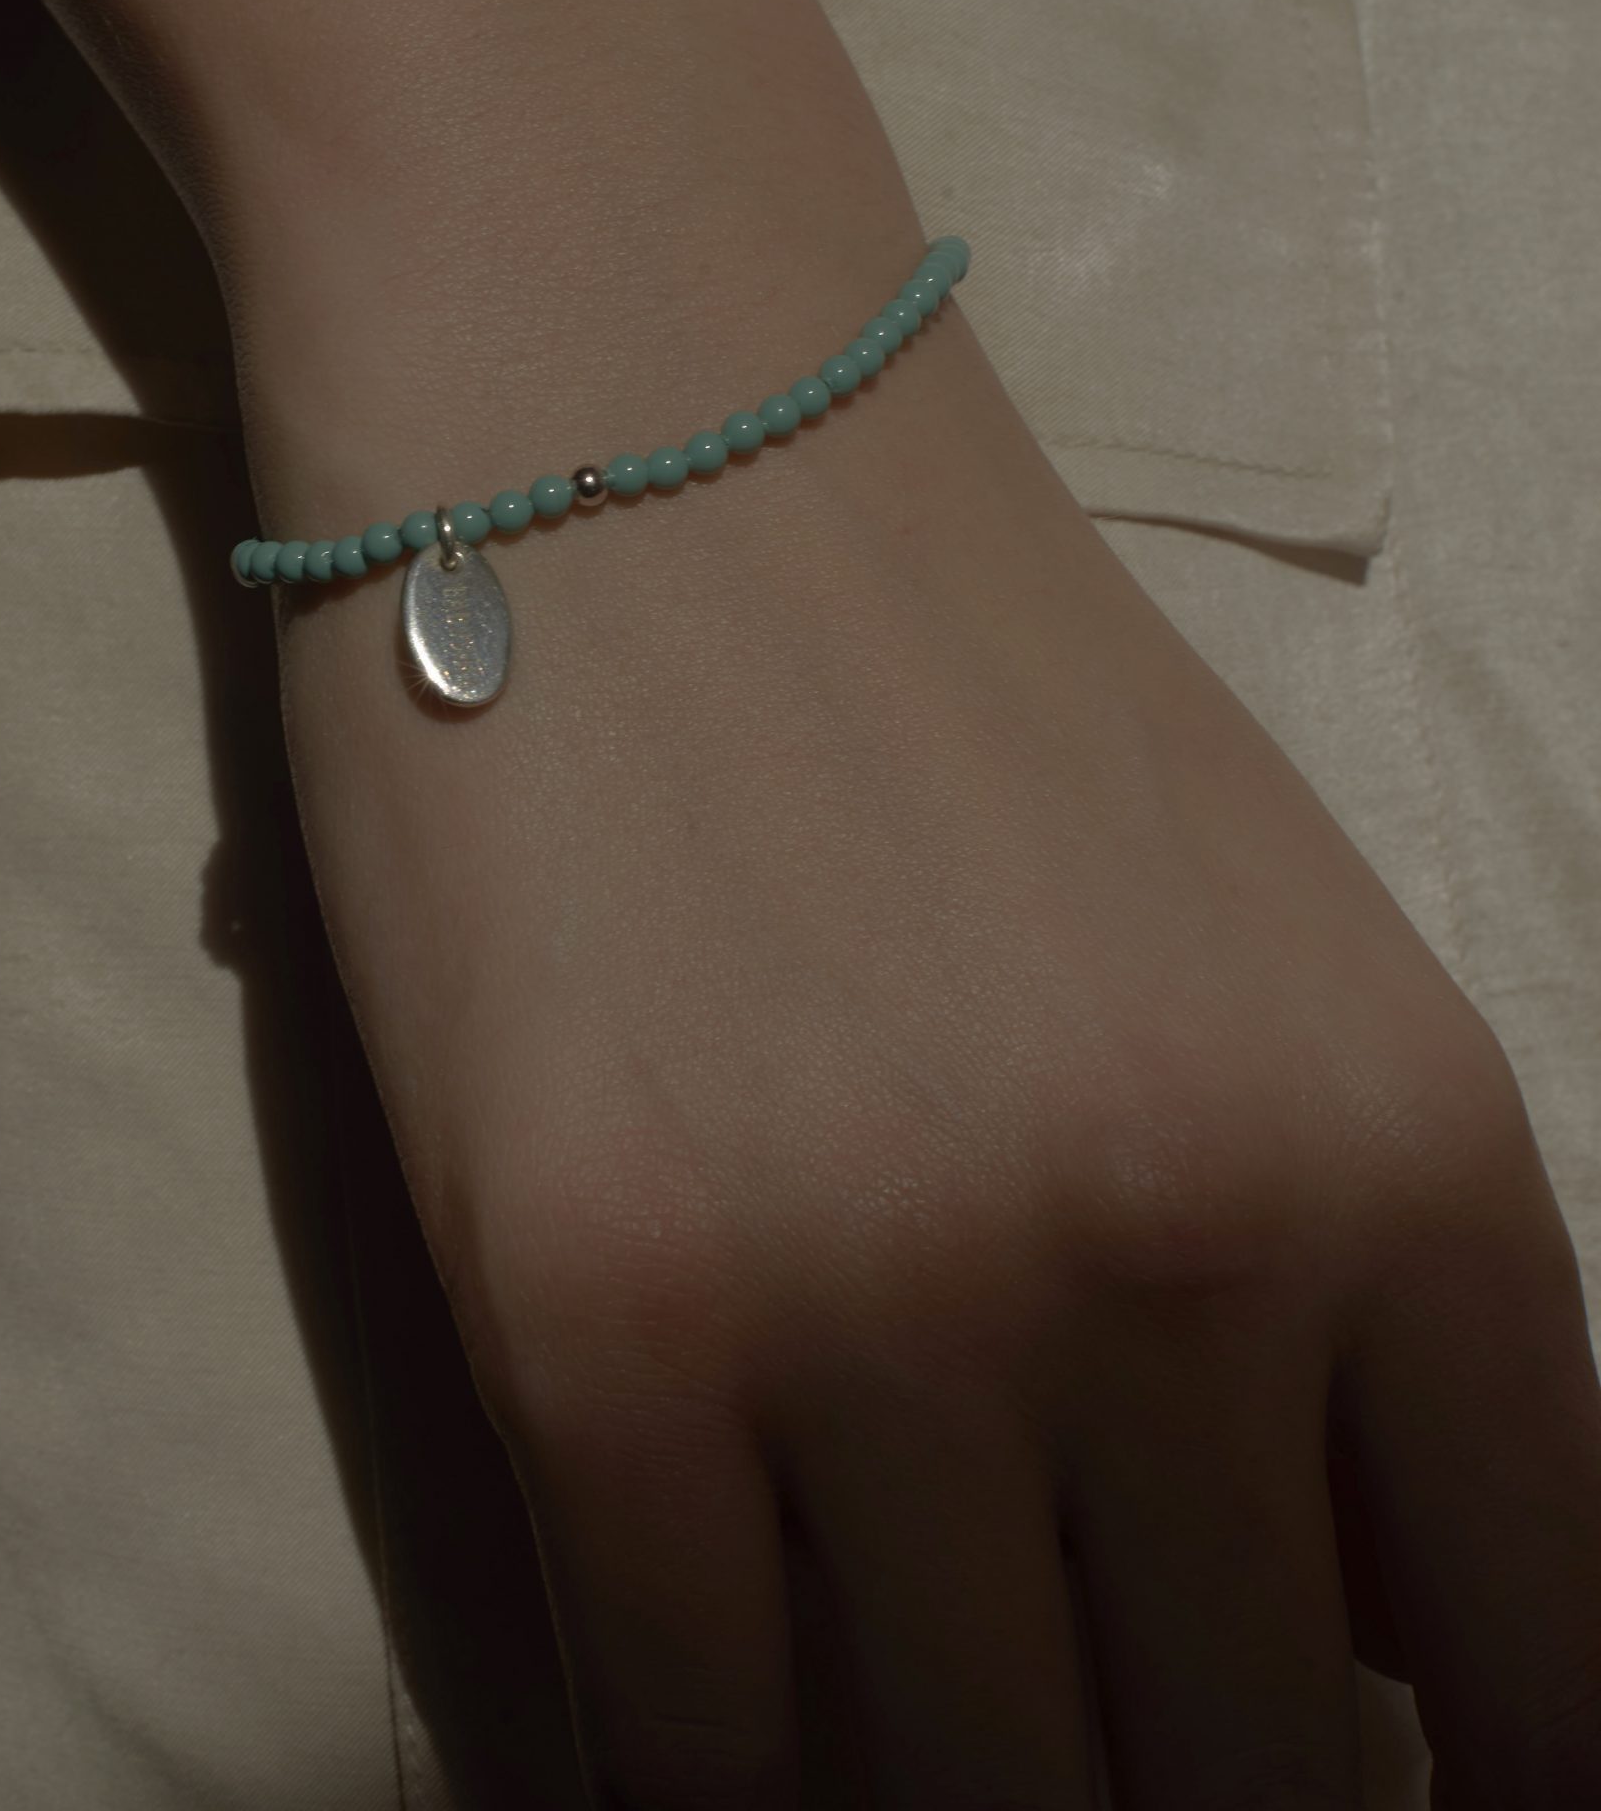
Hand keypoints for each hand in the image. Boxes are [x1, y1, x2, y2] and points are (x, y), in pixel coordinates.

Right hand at [273, 307, 1600, 1806]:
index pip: (1541, 1689)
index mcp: (1403, 1164)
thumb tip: (1407, 1667)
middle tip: (1065, 1713)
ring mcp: (872, 1302)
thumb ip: (1367, 1311)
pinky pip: (689, 1731)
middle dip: (1153, 1781)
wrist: (635, 422)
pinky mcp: (589, 1321)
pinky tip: (699, 1676)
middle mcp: (1176, 1258)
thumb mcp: (1274, 971)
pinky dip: (703, 1756)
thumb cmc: (947, 695)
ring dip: (920, 1778)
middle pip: (1231, 1778)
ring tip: (879, 1664)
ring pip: (952, 1792)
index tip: (1356, 1796)